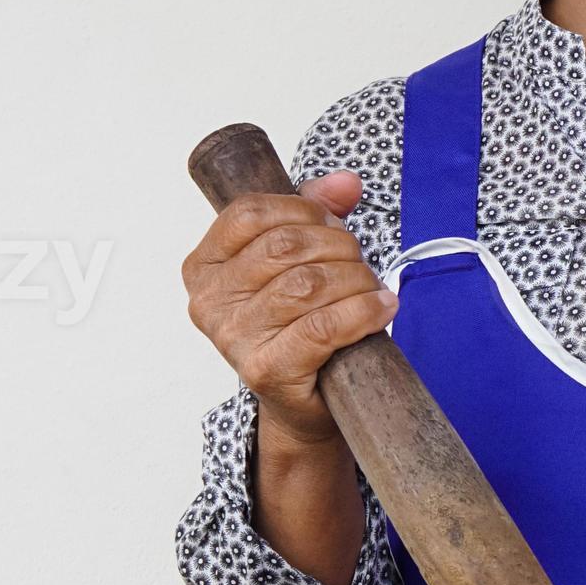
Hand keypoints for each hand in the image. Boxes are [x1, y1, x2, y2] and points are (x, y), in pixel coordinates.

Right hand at [180, 172, 395, 448]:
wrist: (306, 401)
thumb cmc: (300, 325)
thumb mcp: (301, 260)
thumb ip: (318, 212)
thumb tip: (345, 183)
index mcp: (204, 266)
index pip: (250, 213)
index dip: (303, 209)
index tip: (332, 224)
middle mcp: (210, 302)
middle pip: (284, 246)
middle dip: (338, 246)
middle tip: (359, 263)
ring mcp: (233, 338)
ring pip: (307, 284)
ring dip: (354, 279)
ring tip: (370, 289)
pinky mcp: (266, 370)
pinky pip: (323, 326)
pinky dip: (362, 311)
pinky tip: (381, 307)